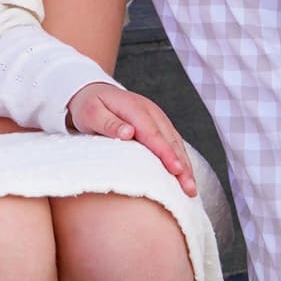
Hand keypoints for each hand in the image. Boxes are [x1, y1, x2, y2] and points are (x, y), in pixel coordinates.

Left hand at [66, 77, 196, 193]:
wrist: (93, 91)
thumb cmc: (90, 106)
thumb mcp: (91, 113)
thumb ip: (108, 123)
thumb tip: (129, 132)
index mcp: (135, 108)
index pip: (153, 134)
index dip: (166, 153)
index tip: (176, 169)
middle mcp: (152, 112)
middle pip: (170, 141)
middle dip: (182, 165)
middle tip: (189, 188)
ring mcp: (158, 118)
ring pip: (176, 143)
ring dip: (185, 166)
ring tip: (191, 189)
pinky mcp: (159, 126)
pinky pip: (174, 143)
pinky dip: (181, 160)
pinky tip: (185, 177)